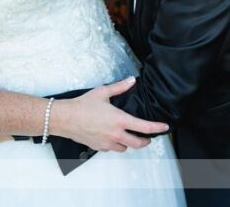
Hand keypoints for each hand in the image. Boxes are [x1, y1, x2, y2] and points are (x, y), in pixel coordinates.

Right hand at [52, 77, 168, 152]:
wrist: (65, 118)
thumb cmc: (82, 106)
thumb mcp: (103, 92)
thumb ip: (119, 87)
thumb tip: (131, 81)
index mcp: (119, 120)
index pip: (144, 127)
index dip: (157, 128)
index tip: (164, 127)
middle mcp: (115, 134)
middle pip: (138, 143)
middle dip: (146, 141)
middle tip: (148, 137)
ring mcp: (107, 142)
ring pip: (125, 148)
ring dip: (129, 143)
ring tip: (128, 136)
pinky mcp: (99, 147)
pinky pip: (112, 149)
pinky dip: (116, 144)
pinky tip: (112, 137)